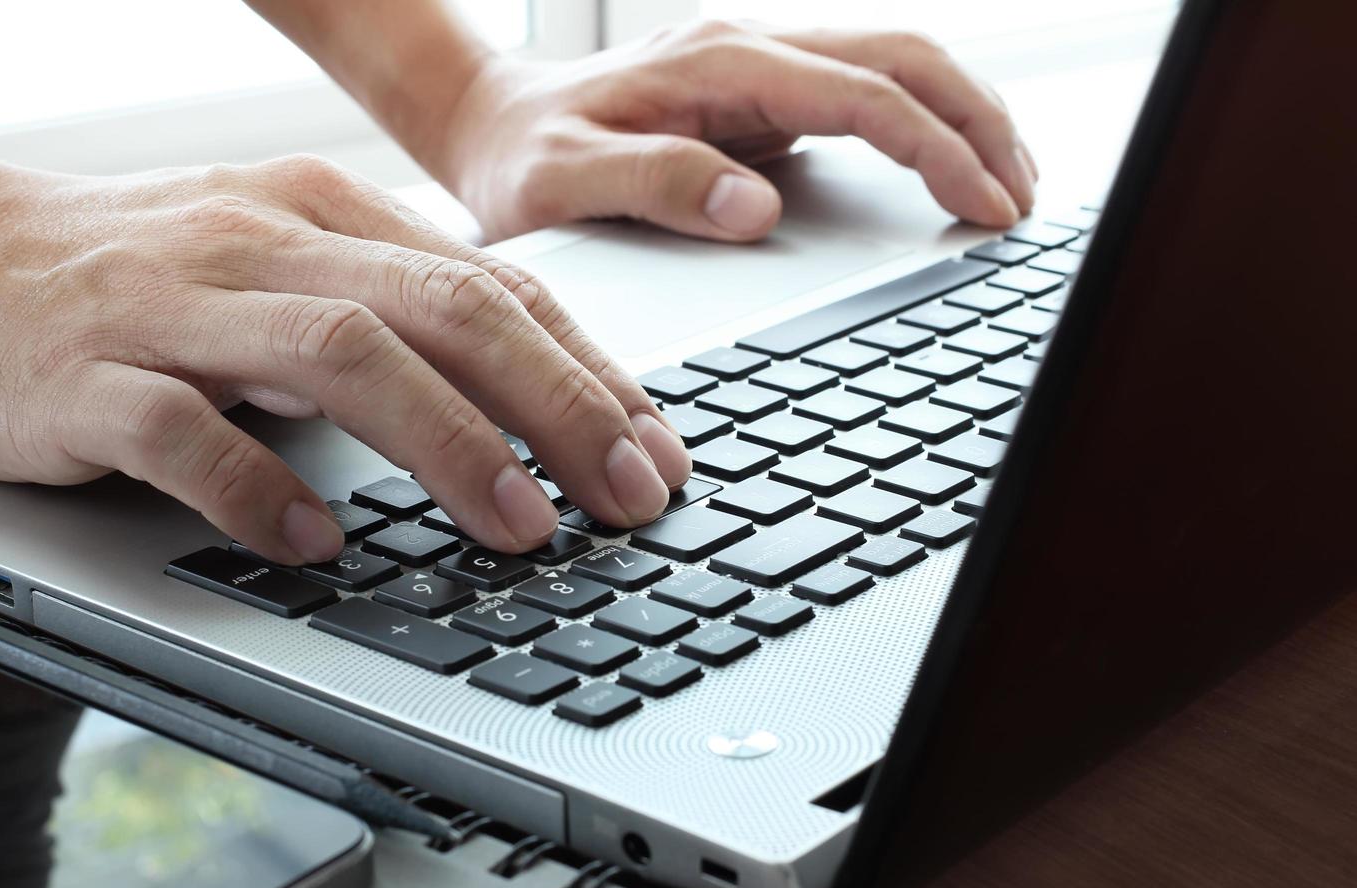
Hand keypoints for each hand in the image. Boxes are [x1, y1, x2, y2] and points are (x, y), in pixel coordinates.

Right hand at [0, 140, 690, 564]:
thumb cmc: (125, 281)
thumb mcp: (273, 273)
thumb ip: (381, 319)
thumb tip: (515, 404)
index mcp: (321, 213)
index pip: (490, 284)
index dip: (589, 371)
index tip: (656, 451)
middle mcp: (260, 243)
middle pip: (444, 307)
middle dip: (559, 405)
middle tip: (631, 495)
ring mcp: (169, 305)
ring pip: (337, 354)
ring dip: (446, 444)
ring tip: (522, 528)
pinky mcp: (77, 376)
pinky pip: (178, 431)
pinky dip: (257, 488)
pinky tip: (318, 546)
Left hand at [433, 20, 1036, 241]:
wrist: (491, 122)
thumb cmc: (521, 159)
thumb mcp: (563, 184)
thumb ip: (656, 186)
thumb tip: (758, 207)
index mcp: (717, 67)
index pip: (863, 97)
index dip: (937, 151)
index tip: (986, 208)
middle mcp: (749, 50)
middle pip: (903, 59)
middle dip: (978, 123)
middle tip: (1024, 199)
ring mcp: (759, 68)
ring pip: (894, 66)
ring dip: (962, 116)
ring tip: (1008, 182)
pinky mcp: (760, 94)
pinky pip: (864, 94)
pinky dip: (922, 126)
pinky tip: (945, 167)